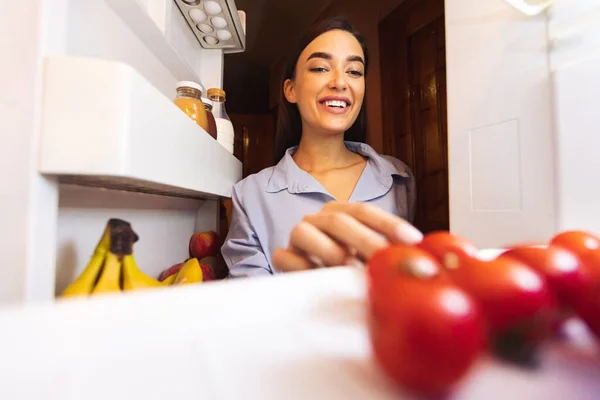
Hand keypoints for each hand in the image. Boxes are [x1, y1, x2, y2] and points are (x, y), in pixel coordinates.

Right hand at [272, 202, 422, 271]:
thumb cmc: (347, 269)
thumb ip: (388, 252)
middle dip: (365, 239)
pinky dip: (302, 267)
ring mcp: (297, 238)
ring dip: (329, 250)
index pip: (363, 211)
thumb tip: (420, 255)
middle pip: (338, 221)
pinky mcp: (282, 257)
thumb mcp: (369, 257)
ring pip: (304, 233)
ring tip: (348, 267)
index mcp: (339, 213)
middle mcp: (317, 220)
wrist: (311, 284)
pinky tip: (320, 278)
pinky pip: (286, 258)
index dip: (388, 223)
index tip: (411, 240)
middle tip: (385, 258)